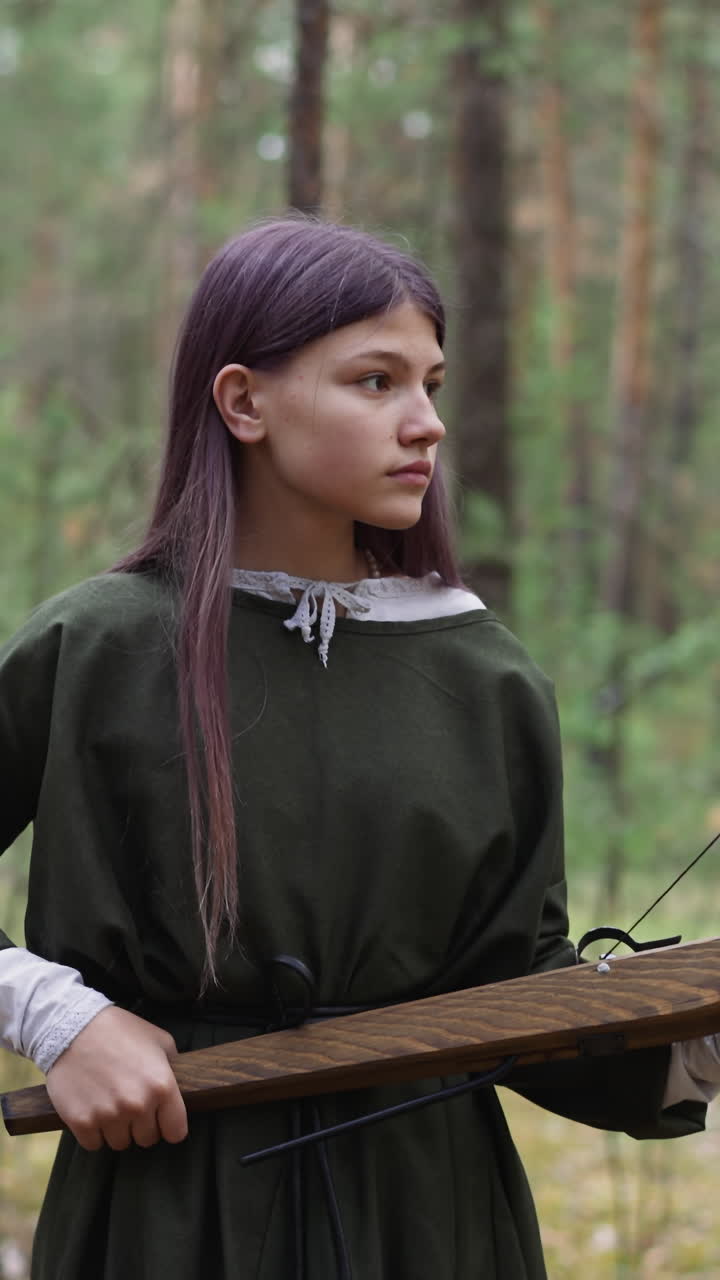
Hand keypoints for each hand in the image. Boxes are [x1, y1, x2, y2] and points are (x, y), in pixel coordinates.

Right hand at [45, 1005, 187, 1151]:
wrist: (72, 1027)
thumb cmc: (119, 1030)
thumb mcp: (158, 1039)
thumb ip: (173, 1066)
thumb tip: (180, 1088)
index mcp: (161, 1086)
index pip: (176, 1132)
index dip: (169, 1125)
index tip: (161, 1118)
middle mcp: (137, 1105)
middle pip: (147, 1139)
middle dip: (141, 1125)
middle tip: (130, 1104)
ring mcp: (108, 1115)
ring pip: (120, 1143)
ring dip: (117, 1129)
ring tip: (110, 1103)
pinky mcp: (81, 1121)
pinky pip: (94, 1144)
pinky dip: (93, 1132)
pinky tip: (92, 1108)